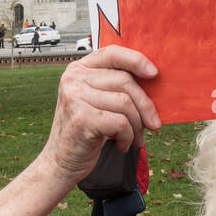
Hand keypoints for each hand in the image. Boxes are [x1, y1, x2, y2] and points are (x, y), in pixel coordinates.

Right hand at [0, 46, 161, 215]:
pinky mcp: (81, 118)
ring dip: (138, 126)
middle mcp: (73, 78)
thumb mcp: (96, 100)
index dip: (136, 60)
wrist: (61, 162)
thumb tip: (154, 79)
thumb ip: (114, 86)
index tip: (154, 74)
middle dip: (145, 105)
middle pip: (125, 81)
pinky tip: (122, 145)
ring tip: (135, 139)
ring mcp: (75, 97)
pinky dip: (128, 137)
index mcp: (78, 69)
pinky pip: (121, 123)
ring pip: (125, 103)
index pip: (112, 53)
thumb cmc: (86, 130)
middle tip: (154, 125)